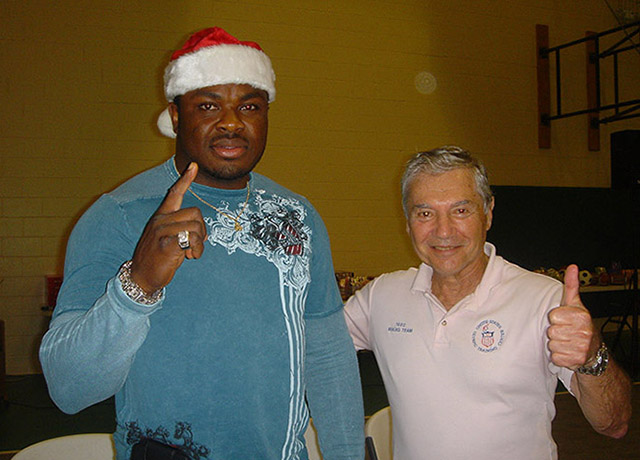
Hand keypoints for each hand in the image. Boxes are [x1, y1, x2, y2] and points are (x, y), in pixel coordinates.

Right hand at [129, 162, 206, 292]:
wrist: (142, 276)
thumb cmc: (158, 258)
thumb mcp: (169, 239)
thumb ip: (183, 230)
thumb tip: (202, 233)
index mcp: (162, 216)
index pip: (174, 193)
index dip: (185, 179)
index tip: (194, 165)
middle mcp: (161, 220)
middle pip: (196, 213)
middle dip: (201, 230)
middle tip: (194, 244)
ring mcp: (162, 231)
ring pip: (196, 227)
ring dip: (199, 244)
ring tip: (189, 253)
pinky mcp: (167, 244)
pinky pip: (192, 240)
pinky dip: (196, 251)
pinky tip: (188, 257)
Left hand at [547, 264, 600, 369]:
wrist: (593, 350)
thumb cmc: (579, 324)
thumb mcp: (575, 303)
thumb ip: (571, 285)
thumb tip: (572, 267)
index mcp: (582, 316)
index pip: (553, 316)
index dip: (555, 318)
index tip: (564, 319)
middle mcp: (584, 332)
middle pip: (551, 331)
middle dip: (555, 332)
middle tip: (565, 332)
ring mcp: (581, 348)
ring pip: (552, 345)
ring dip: (556, 345)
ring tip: (567, 341)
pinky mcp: (576, 361)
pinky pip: (555, 357)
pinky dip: (559, 356)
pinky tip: (568, 352)